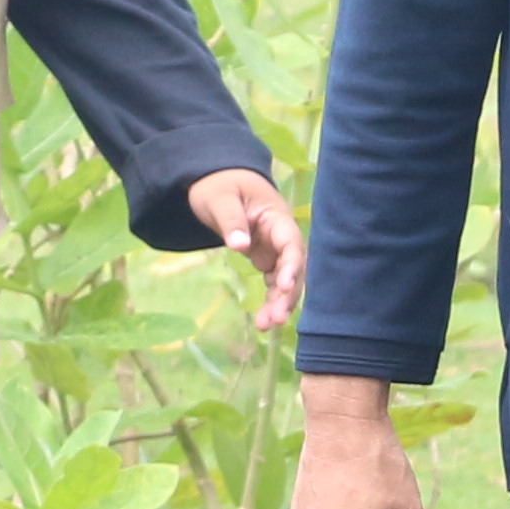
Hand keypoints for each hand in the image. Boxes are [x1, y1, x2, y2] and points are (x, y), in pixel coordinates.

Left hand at [182, 168, 304, 332]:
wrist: (216, 182)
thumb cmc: (220, 185)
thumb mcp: (220, 199)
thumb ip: (231, 221)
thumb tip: (240, 245)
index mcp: (276, 217)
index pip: (291, 243)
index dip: (292, 265)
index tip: (284, 285)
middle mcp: (281, 235)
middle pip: (293, 267)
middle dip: (287, 294)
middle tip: (275, 319)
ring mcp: (275, 249)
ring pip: (285, 279)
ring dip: (279, 303)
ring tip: (266, 326)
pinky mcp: (266, 258)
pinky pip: (273, 282)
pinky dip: (270, 300)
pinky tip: (264, 321)